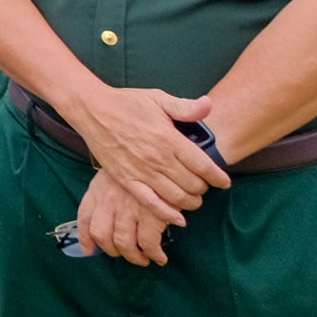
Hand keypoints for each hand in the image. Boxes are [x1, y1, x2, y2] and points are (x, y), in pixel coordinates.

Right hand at [57, 87, 228, 223]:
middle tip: (204, 186)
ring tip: (193, 198)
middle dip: (204, 189)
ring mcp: (142, 171)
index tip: (223, 181)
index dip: (218, 177)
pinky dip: (168, 214)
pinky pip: (151, 203)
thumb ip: (184, 107)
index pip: (203, 166)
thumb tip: (208, 105)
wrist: (93, 109)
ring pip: (177, 197)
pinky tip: (178, 218)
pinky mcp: (127, 180)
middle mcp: (158, 158)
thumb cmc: (126, 103)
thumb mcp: (157, 99)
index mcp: (168, 138)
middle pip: (193, 185)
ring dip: (191, 202)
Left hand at [77, 168, 173, 265]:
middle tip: (126, 253)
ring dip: (134, 257)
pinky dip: (154, 254)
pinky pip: (149, 244)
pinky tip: (159, 256)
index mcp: (98, 189)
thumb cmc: (136, 163)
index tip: (90, 249)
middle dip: (113, 251)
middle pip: (103, 236)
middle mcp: (110, 201)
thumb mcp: (113, 172)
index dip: (85, 237)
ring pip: (125, 244)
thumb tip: (97, 225)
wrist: (157, 151)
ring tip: (143, 258)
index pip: (85, 217)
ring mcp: (130, 208)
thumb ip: (103, 193)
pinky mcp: (152, 214)